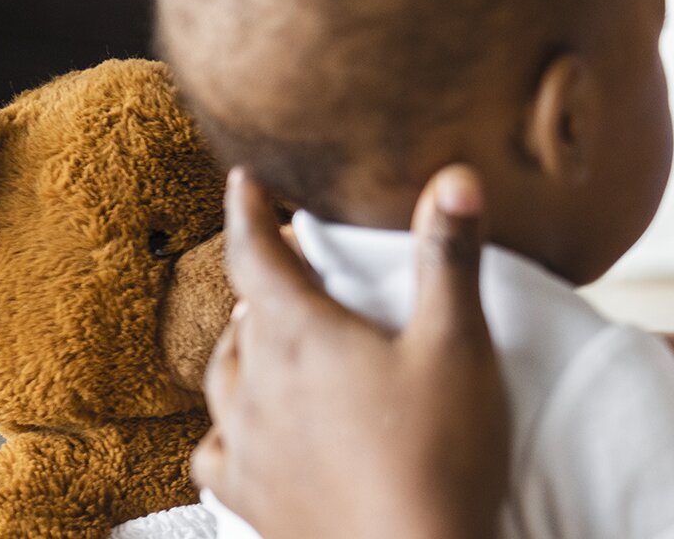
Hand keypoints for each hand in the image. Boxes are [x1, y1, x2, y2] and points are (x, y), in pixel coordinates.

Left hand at [193, 166, 508, 538]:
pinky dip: (226, 427)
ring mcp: (249, 445)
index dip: (247, 211)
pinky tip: (243, 430)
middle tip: (285, 263)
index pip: (256, 255)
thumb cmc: (441, 452)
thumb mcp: (459, 343)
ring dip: (242, 345)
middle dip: (260, 281)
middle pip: (242, 316)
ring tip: (264, 333)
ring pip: (223, 376)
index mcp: (304, 336)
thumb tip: (454, 177)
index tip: (243, 180)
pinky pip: (214, 450)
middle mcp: (260, 385)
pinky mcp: (251, 495)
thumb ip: (450, 257)